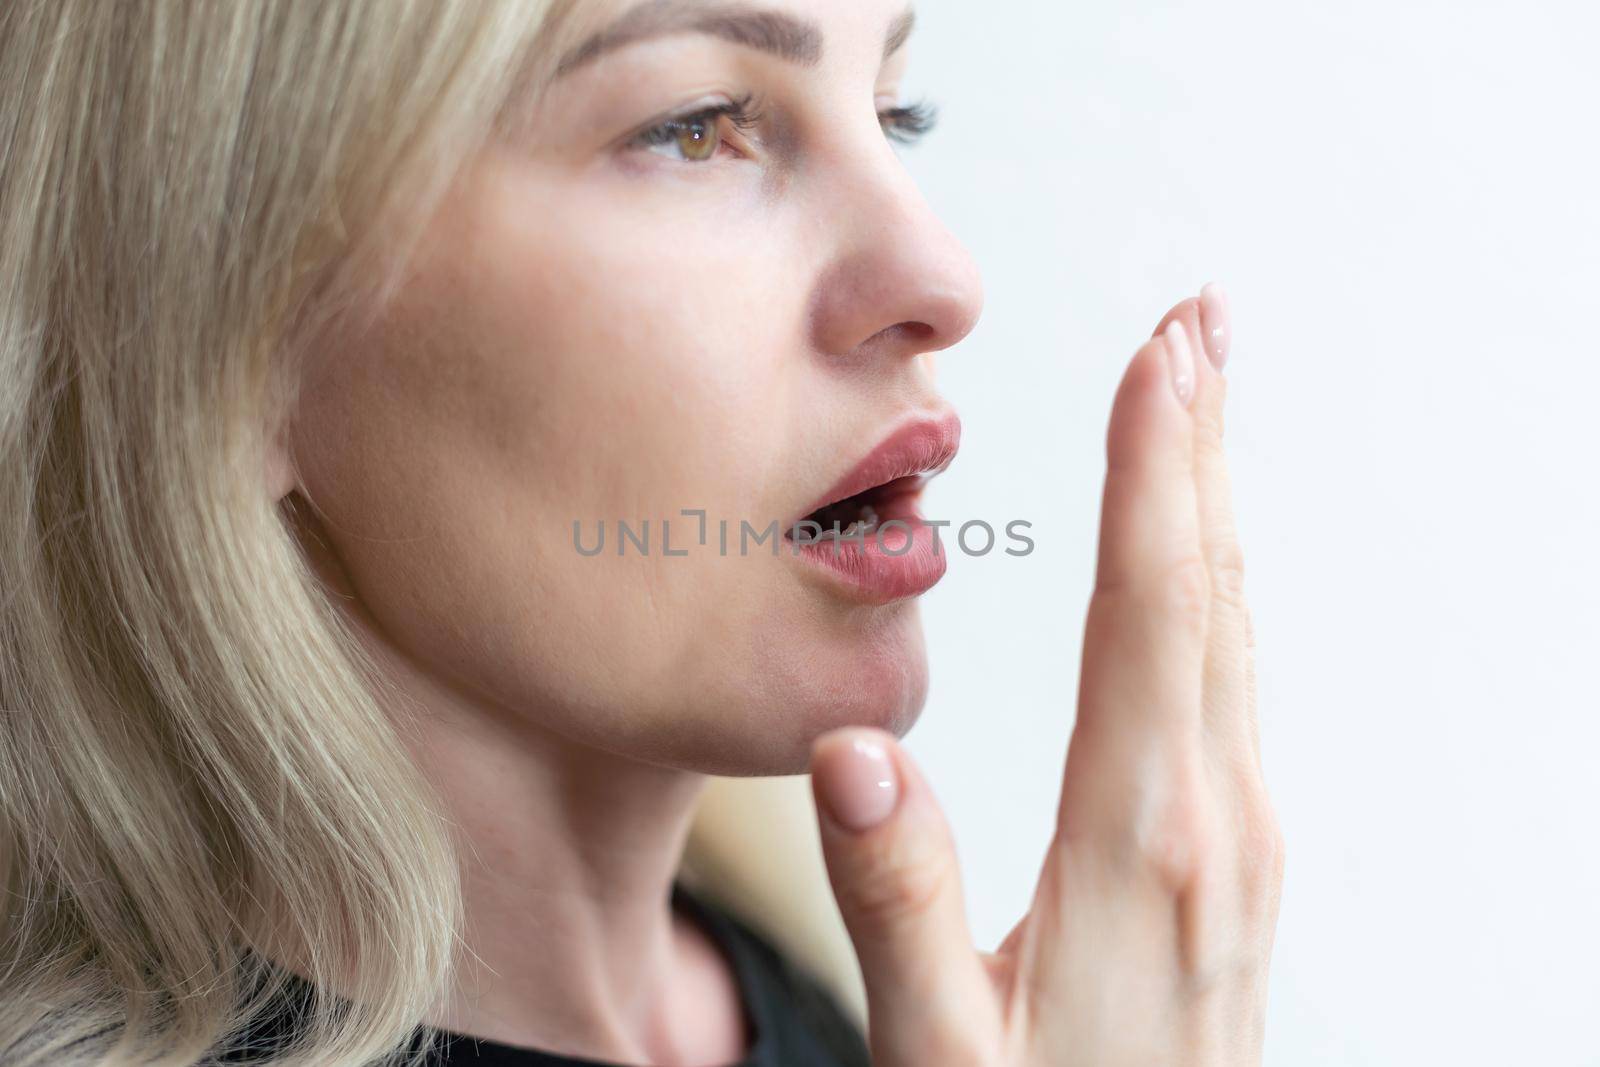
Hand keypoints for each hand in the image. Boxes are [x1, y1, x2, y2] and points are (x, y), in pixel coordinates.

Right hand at [808, 283, 1282, 1064]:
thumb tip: (854, 747)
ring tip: (1201, 398)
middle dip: (1200, 441)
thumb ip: (895, 900)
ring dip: (1213, 499)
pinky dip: (1212, 583)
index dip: (1151, 473)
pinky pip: (1231, 679)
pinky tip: (1197, 561)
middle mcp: (1212, 819)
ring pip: (1230, 628)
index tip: (1159, 353)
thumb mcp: (943, 1051)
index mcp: (1141, 842)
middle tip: (1202, 318)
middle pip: (1209, 591)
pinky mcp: (1232, 854)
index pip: (1148, 615)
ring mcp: (1238, 835)